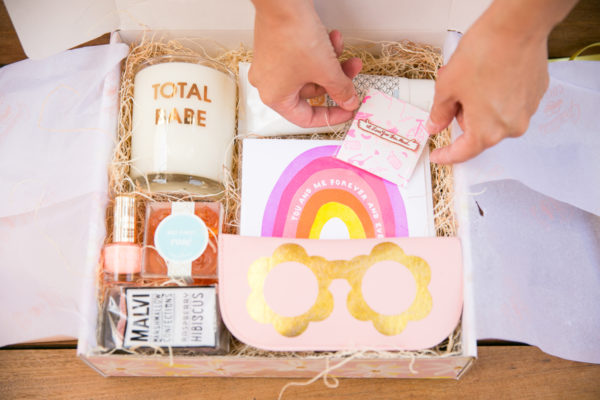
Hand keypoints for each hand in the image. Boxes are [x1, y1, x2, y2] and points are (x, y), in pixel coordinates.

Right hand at [249, 0, 361, 127]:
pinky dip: (319, 52)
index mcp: (275, 97)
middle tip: (352, 73)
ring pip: (309, 73)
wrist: (282, 1)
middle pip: (311, 92)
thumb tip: (348, 101)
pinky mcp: (276, 48)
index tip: (347, 110)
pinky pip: (302, 59)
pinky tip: (331, 39)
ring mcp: (271, 65)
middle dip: (335, 81)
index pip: (306, 118)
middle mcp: (269, 84)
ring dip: (330, 63)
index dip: (331, 116)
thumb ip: (341, 90)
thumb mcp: (326, 70)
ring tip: (343, 51)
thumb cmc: (292, 35)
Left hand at [426, 0, 576, 163]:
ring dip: (480, 104)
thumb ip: (439, 113)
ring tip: (473, 78)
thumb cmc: (483, 54)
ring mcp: (527, 111)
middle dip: (464, 116)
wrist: (516, 27)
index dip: (447, 155)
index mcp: (487, 131)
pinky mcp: (536, 94)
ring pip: (495, 117)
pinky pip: (511, 103)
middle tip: (454, 93)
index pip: (463, 152)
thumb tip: (435, 125)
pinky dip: (498, 95)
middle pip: (479, 132)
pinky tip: (491, 74)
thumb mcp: (447, 87)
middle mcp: (511, 127)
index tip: (438, 156)